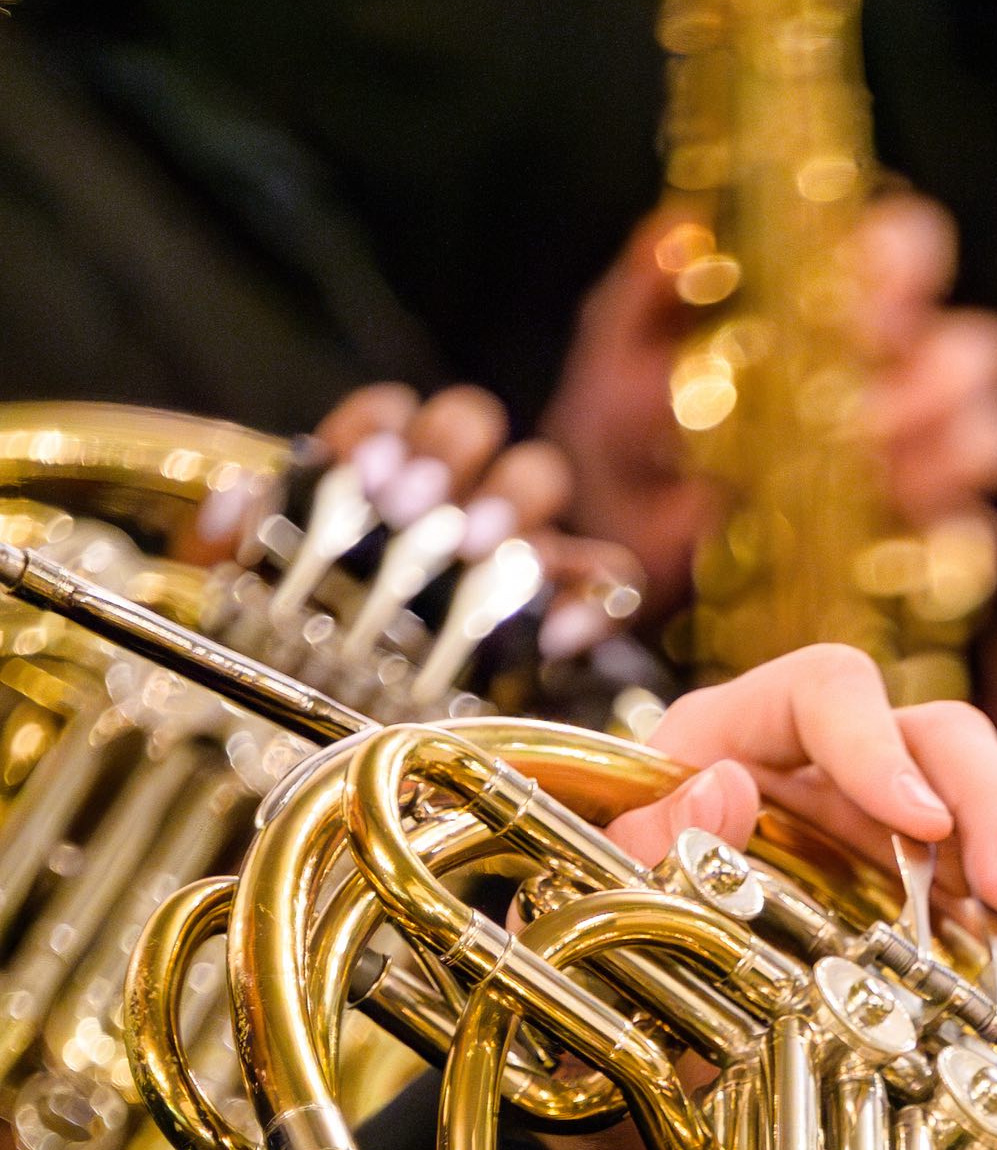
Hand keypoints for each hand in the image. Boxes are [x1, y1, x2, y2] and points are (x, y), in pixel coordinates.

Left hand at [212, 382, 649, 657]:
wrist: (334, 736)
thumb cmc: (300, 656)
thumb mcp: (251, 590)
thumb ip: (243, 536)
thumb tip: (234, 512)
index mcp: (375, 475)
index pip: (394, 413)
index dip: (382, 430)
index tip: (365, 477)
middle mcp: (446, 493)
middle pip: (475, 419)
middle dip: (448, 451)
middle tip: (421, 509)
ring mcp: (509, 543)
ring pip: (540, 473)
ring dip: (509, 501)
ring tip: (477, 551)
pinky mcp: (564, 607)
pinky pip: (609, 580)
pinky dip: (593, 599)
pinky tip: (558, 630)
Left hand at [541, 195, 996, 616]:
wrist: (616, 552)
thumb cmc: (624, 432)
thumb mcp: (616, 348)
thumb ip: (649, 288)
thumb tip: (682, 236)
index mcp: (839, 300)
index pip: (911, 249)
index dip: (903, 266)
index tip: (862, 306)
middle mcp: (901, 373)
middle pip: (979, 348)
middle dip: (938, 378)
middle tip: (868, 417)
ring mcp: (926, 462)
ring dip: (953, 455)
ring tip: (882, 483)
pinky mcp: (927, 547)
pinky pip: (975, 542)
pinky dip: (947, 542)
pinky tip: (896, 548)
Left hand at [608, 645, 996, 996]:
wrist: (624, 1061)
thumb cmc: (603, 964)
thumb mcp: (596, 909)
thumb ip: (639, 848)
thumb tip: (724, 789)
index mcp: (743, 739)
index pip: (829, 689)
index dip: (879, 744)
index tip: (915, 822)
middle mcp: (839, 777)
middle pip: (945, 741)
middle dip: (994, 812)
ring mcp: (903, 848)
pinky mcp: (944, 922)